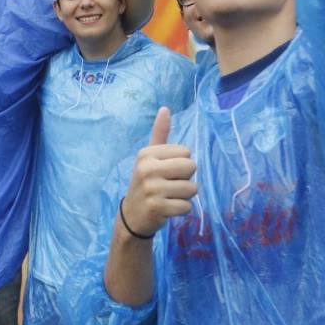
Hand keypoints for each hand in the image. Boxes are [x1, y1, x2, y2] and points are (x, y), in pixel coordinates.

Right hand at [120, 107, 196, 236]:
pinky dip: (181, 210)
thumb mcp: (149, 157)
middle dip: (186, 179)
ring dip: (184, 196)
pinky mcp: (157, 208)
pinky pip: (187, 206)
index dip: (181, 163)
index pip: (186, 152)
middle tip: (169, 185)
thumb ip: (159, 134)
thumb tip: (165, 108)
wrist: (132, 215)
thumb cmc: (146, 182)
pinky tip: (168, 209)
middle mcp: (147, 168)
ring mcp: (151, 189)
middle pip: (191, 167)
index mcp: (146, 153)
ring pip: (192, 188)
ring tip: (168, 197)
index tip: (166, 172)